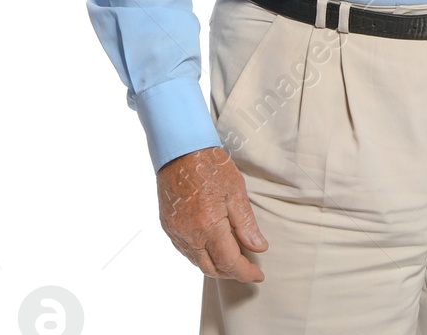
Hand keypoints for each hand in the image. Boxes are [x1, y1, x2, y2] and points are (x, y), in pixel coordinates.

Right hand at [157, 145, 267, 281]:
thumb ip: (246, 223)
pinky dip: (200, 254)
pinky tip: (212, 246)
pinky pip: (185, 250)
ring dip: (215, 265)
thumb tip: (258, 247)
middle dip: (231, 273)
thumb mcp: (235, 191)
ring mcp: (175, 232)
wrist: (179, 150)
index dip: (245, 272)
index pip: (229, 262)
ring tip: (233, 258)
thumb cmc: (209, 165)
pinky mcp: (167, 226)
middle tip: (247, 269)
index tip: (258, 275)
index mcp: (208, 226)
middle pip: (210, 268)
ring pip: (196, 261)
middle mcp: (188, 235)